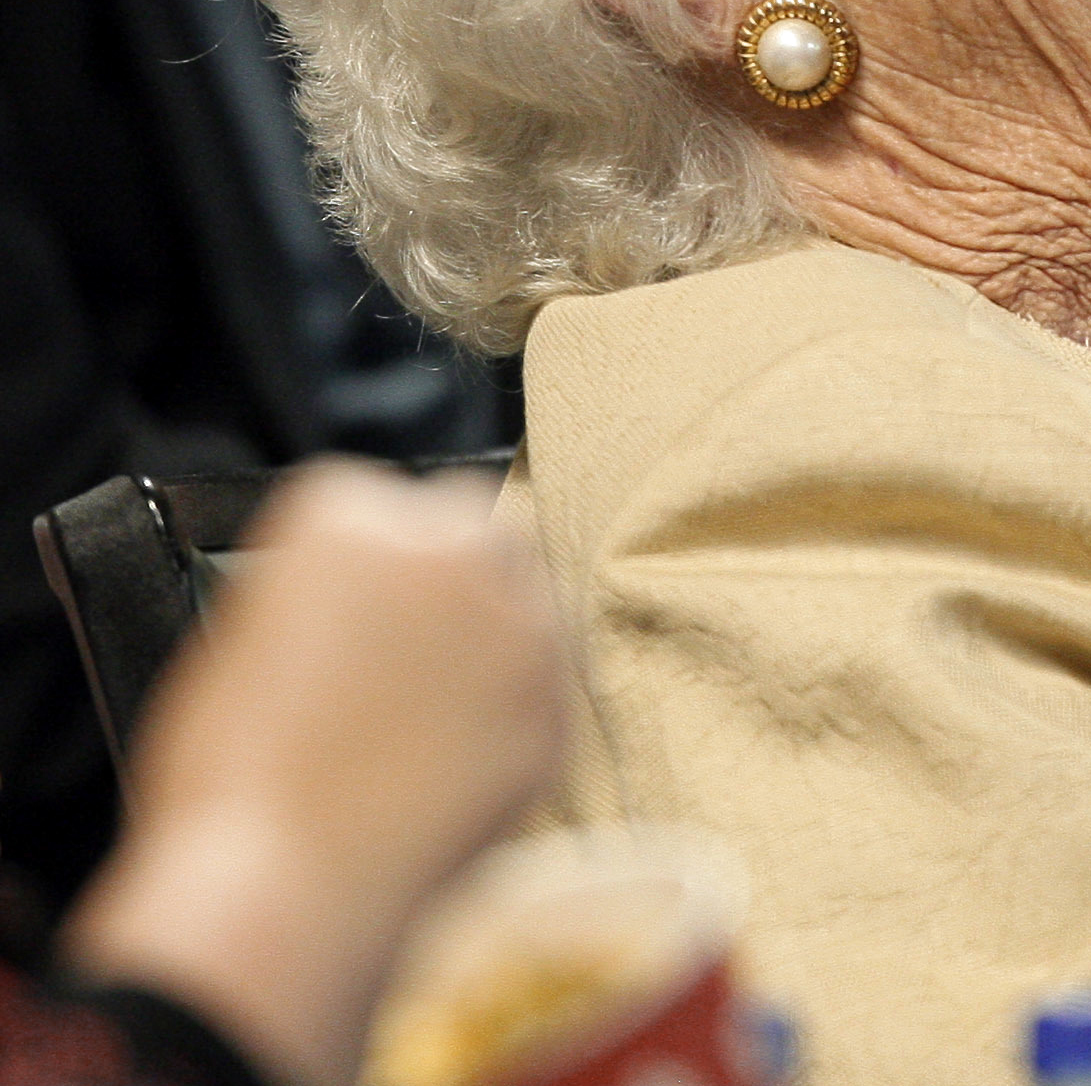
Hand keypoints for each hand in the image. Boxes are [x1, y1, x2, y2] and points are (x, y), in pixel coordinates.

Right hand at [63, 461, 568, 1085]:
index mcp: (352, 516)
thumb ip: (318, 592)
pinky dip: (515, 712)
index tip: (357, 604)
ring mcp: (522, 626)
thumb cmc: (233, 778)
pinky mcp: (561, 705)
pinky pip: (548, 687)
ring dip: (495, 635)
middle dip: (452, 574)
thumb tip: (361, 604)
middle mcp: (452, 550)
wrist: (284, 887)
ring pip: (529, 599)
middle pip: (475, 529)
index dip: (368, 561)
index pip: (379, 501)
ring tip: (433, 711)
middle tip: (415, 645)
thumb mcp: (243, 642)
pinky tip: (458, 760)